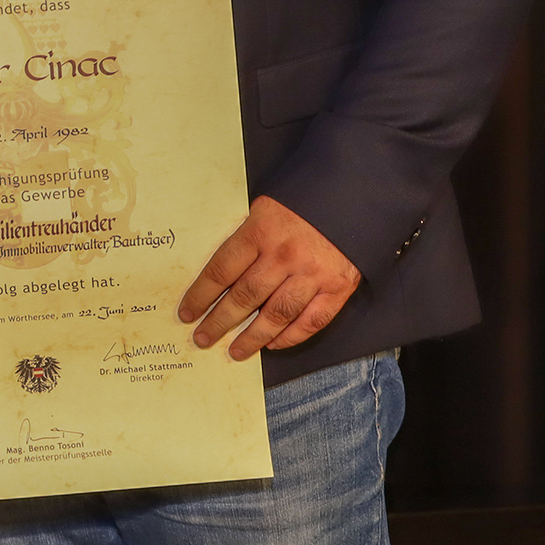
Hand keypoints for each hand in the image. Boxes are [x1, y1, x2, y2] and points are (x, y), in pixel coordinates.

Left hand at [177, 195, 362, 360]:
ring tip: (235, 352)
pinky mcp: (339, 287)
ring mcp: (313, 273)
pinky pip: (311, 321)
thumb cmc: (305, 198)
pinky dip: (291, 337)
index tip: (188, 313)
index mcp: (261, 230)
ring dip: (253, 337)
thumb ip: (248, 236)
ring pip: (276, 315)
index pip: (221, 270)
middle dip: (219, 321)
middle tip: (202, 339)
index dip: (201, 295)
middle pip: (245, 296)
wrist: (356, 192)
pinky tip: (273, 344)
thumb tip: (224, 274)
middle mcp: (285, 255)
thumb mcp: (267, 205)